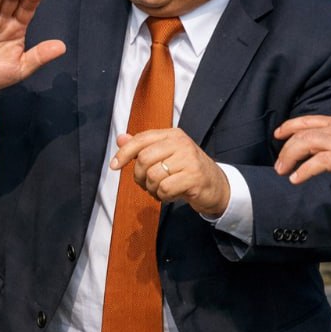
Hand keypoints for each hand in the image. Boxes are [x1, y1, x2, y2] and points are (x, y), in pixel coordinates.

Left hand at [109, 128, 229, 216]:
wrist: (217, 186)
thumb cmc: (186, 170)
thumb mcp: (165, 155)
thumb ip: (143, 147)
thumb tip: (120, 138)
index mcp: (172, 135)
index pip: (140, 140)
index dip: (123, 153)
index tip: (113, 166)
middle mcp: (181, 143)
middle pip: (143, 159)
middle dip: (139, 177)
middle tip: (146, 184)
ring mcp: (189, 160)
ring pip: (153, 176)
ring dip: (152, 189)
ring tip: (161, 190)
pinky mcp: (194, 178)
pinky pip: (165, 189)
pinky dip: (163, 196)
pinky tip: (171, 195)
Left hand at [274, 115, 330, 192]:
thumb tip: (321, 151)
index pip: (309, 120)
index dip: (290, 126)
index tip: (278, 134)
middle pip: (303, 133)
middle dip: (286, 148)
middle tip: (279, 165)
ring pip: (306, 142)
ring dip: (290, 157)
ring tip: (283, 171)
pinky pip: (318, 162)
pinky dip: (304, 170)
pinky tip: (297, 179)